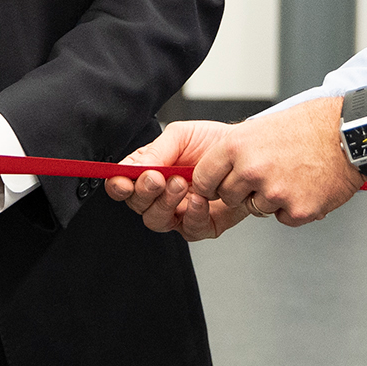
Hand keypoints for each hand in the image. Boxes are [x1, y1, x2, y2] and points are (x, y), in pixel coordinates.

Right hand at [108, 121, 249, 240]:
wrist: (248, 153)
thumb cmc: (213, 143)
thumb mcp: (182, 136)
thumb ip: (156, 151)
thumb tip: (134, 168)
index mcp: (149, 171)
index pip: (122, 184)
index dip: (118, 186)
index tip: (123, 181)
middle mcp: (160, 195)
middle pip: (137, 205)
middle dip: (143, 193)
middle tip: (157, 178)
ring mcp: (179, 212)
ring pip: (157, 221)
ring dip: (165, 204)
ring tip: (181, 184)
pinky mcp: (201, 224)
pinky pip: (189, 230)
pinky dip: (192, 215)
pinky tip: (200, 200)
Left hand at [192, 96, 362, 226]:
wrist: (348, 135)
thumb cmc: (309, 126)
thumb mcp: (260, 127)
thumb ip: (235, 150)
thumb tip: (214, 168)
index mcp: (237, 146)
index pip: (204, 178)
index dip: (210, 183)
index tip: (215, 185)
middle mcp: (252, 169)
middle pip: (227, 197)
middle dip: (241, 192)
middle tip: (263, 177)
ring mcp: (275, 192)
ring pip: (256, 209)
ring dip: (270, 199)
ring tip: (290, 176)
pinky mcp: (298, 210)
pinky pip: (283, 218)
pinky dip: (293, 208)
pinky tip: (304, 186)